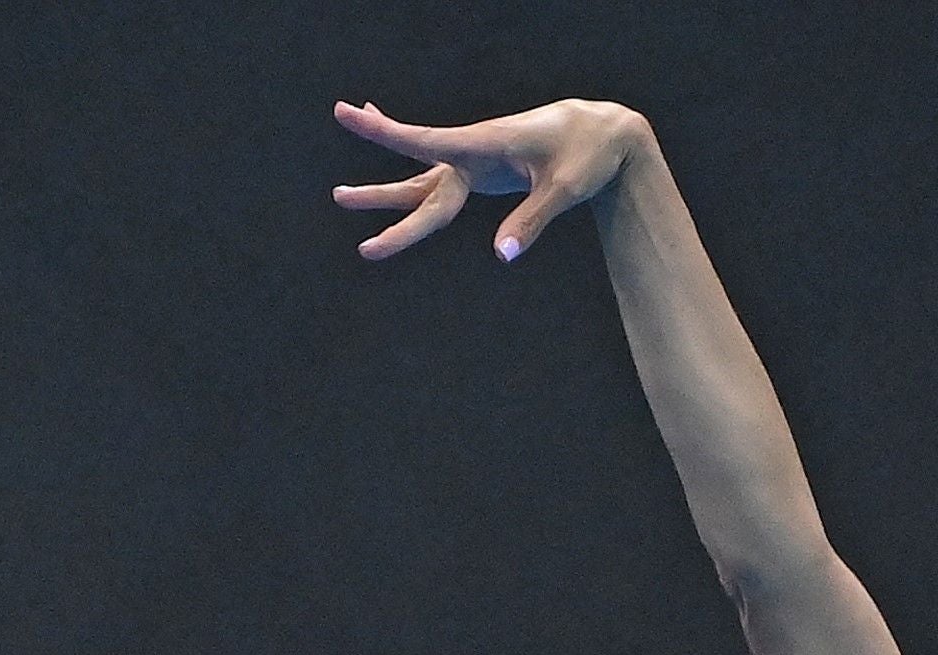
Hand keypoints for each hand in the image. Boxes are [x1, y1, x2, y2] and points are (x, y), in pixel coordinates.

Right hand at [330, 98, 641, 263]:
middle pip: (417, 181)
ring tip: (342, 195)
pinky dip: (410, 159)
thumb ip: (531, 221)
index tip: (347, 113)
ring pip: (421, 182)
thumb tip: (500, 258)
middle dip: (379, 194)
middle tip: (338, 197)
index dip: (384, 132)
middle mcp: (470, 152)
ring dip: (385, 192)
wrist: (600, 131)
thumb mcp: (564, 190)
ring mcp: (473, 163)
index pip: (424, 141)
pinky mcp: (481, 172)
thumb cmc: (584, 156)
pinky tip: (381, 127)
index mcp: (483, 145)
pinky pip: (439, 175)